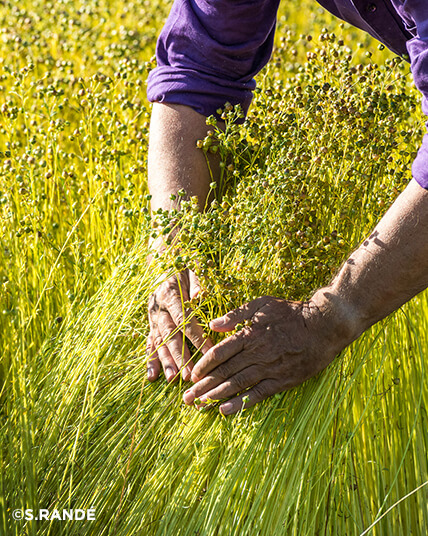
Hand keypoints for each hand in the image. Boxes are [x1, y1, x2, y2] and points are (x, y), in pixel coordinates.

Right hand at [147, 268, 213, 381]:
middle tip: (188, 374)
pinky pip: (150, 343)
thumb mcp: (196, 268)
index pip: (183, 317)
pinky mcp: (151, 324)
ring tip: (173, 379)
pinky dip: (151, 360)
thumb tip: (200, 297)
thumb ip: (198, 282)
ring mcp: (152, 317)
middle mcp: (157, 306)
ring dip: (166, 361)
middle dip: (179, 355)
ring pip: (158, 341)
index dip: (195, 335)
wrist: (169, 262)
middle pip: (169, 334)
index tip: (209, 350)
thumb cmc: (188, 267)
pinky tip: (152, 376)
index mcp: (169, 292)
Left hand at [183, 294, 350, 414]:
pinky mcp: (283, 380)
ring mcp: (270, 368)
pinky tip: (226, 410)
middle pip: (224, 371)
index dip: (203, 365)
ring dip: (216, 396)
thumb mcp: (262, 304)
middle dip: (203, 386)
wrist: (325, 326)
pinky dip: (242, 403)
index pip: (219, 352)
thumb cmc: (291, 313)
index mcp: (250, 334)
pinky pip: (259, 394)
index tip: (191, 374)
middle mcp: (257, 353)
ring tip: (200, 405)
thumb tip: (212, 324)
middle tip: (186, 398)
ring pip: (238, 384)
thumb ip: (236, 314)